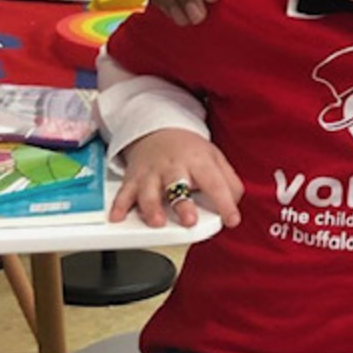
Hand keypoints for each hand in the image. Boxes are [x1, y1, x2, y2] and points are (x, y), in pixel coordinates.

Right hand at [109, 128, 243, 229]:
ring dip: (152, 208)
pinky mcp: (133, 179)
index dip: (225, 203)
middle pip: (178, 185)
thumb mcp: (215, 159)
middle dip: (183, 205)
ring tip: (157, 222)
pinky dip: (119, 206)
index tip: (231, 220)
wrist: (158, 131)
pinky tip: (117, 217)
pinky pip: (123, 193)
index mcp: (199, 162)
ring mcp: (152, 173)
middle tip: (190, 221)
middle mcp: (174, 168)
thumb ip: (229, 181)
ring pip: (149, 191)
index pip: (215, 184)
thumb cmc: (189, 150)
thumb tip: (235, 203)